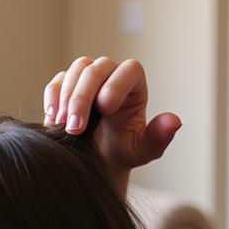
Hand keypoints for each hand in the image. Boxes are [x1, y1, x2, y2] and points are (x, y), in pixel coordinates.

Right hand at [43, 57, 180, 187]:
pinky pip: (57, 82)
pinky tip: (54, 118)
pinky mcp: (65, 86)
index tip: (106, 108)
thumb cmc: (122, 151)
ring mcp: (87, 78)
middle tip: (76, 127)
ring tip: (65, 126)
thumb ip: (158, 137)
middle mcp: (111, 75)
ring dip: (67, 96)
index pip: (129, 70)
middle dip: (83, 97)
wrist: (96, 160)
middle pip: (97, 69)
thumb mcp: (141, 150)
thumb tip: (175, 122)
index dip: (117, 84)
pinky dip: (53, 97)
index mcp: (135, 85)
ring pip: (76, 70)